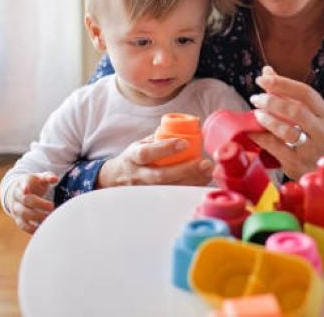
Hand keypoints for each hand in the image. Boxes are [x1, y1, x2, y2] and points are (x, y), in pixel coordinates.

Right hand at [9, 172, 57, 233]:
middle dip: (39, 204)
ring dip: (36, 217)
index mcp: (22, 184)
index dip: (24, 188)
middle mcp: (17, 196)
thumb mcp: (39, 178)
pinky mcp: (18, 219)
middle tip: (52, 206)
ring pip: (23, 214)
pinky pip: (23, 225)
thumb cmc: (33, 184)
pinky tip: (42, 228)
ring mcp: (16, 208)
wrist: (18, 193)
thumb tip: (55, 179)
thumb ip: (47, 177)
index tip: (26, 191)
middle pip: (25, 201)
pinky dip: (32, 228)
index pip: (22, 185)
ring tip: (49, 217)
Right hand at [98, 136, 213, 187]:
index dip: (165, 148)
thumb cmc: (133, 158)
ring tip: (208, 170)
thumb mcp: (140, 144)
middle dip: (184, 169)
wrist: (116, 179)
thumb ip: (160, 137)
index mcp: (133, 157)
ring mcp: (146, 190)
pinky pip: (175, 194)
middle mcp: (139, 175)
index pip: (147, 153)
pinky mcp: (154, 198)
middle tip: (203, 162)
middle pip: (162, 175)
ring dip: (192, 180)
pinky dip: (191, 187)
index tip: (184, 143)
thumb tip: (188, 125)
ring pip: (170, 188)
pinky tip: (203, 179)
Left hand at [248, 66, 323, 179]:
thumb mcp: (306, 114)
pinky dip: (261, 138)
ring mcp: (310, 148)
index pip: (305, 93)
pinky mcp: (296, 163)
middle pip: (297, 110)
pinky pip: (276, 148)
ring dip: (268, 120)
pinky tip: (250, 132)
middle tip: (255, 98)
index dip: (282, 84)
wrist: (321, 170)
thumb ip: (286, 93)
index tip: (261, 79)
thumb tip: (267, 71)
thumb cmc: (310, 137)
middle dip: (273, 101)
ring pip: (288, 131)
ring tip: (256, 114)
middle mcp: (321, 130)